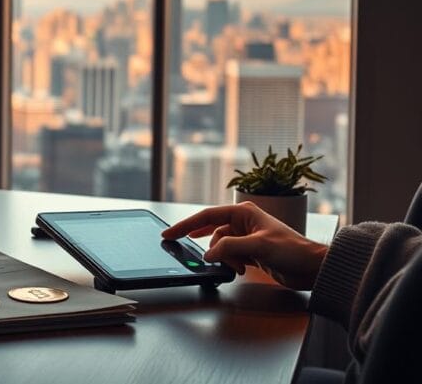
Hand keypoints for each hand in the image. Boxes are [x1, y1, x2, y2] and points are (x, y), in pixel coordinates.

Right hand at [161, 202, 328, 289]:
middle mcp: (243, 222)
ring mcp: (246, 238)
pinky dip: (230, 263)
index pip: (207, 216)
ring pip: (220, 247)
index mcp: (243, 212)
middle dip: (207, 246)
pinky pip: (229, 256)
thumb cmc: (293, 250)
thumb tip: (207, 254)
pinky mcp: (250, 252)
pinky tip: (238, 269)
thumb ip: (229, 247)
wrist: (313, 268)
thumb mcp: (258, 246)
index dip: (185, 225)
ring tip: (237, 267)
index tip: (169, 233)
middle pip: (212, 232)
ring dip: (225, 259)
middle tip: (183, 249)